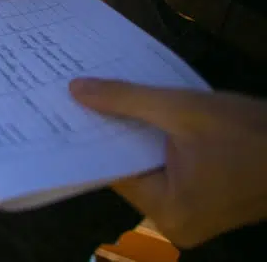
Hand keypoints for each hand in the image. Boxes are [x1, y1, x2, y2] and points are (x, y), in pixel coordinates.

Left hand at [71, 78, 266, 247]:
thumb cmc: (250, 132)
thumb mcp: (184, 108)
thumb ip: (127, 99)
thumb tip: (76, 90)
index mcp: (167, 210)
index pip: (111, 171)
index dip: (90, 136)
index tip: (64, 107)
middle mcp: (175, 223)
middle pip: (128, 171)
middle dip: (111, 135)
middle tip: (77, 97)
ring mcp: (192, 217)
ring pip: (147, 170)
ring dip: (133, 138)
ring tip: (102, 101)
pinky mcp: (206, 205)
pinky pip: (168, 174)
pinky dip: (156, 148)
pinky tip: (140, 117)